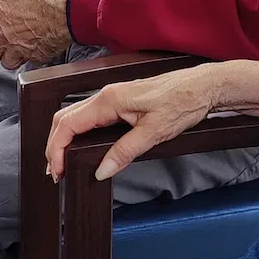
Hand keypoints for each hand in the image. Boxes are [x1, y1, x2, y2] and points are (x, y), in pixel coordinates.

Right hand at [46, 65, 219, 182]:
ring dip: (64, 138)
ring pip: (76, 115)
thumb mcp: (154, 132)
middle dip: (54, 145)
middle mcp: (107, 95)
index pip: (68, 124)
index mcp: (109, 100)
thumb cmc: (183, 103)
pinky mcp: (122, 101)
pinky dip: (78, 131)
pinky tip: (83, 146)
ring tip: (63, 162)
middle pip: (65, 118)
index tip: (56, 172)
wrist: (204, 86)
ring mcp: (114, 96)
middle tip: (55, 172)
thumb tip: (101, 171)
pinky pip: (90, 115)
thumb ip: (125, 151)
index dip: (56, 149)